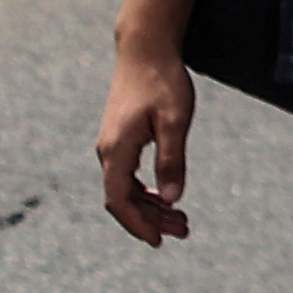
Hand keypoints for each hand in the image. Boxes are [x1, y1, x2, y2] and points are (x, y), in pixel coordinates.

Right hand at [97, 41, 196, 247]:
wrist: (146, 51)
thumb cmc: (163, 82)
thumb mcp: (175, 121)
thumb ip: (172, 160)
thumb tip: (173, 199)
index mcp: (117, 150)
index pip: (119, 200)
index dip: (137, 224)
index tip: (158, 241)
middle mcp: (108, 151)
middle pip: (123, 199)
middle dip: (151, 219)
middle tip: (184, 231)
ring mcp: (112, 146)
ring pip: (127, 189)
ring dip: (151, 207)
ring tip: (181, 220)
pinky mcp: (120, 140)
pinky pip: (128, 176)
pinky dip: (147, 191)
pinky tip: (167, 197)